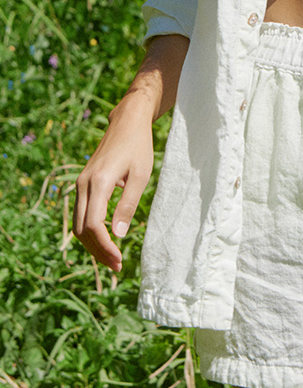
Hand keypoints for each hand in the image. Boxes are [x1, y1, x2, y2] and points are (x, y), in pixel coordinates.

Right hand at [74, 94, 154, 271]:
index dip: (104, 247)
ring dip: (92, 242)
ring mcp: (81, 183)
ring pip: (77, 223)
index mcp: (99, 182)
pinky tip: (106, 239)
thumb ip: (127, 205)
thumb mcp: (141, 175)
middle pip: (81, 229)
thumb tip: (118, 235)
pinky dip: (89, 230)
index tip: (119, 261)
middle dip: (97, 250)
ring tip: (112, 257)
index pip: (93, 225)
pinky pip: (81, 213)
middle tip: (116, 265)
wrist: (127, 122)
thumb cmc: (139, 147)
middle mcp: (84, 184)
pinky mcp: (84, 183)